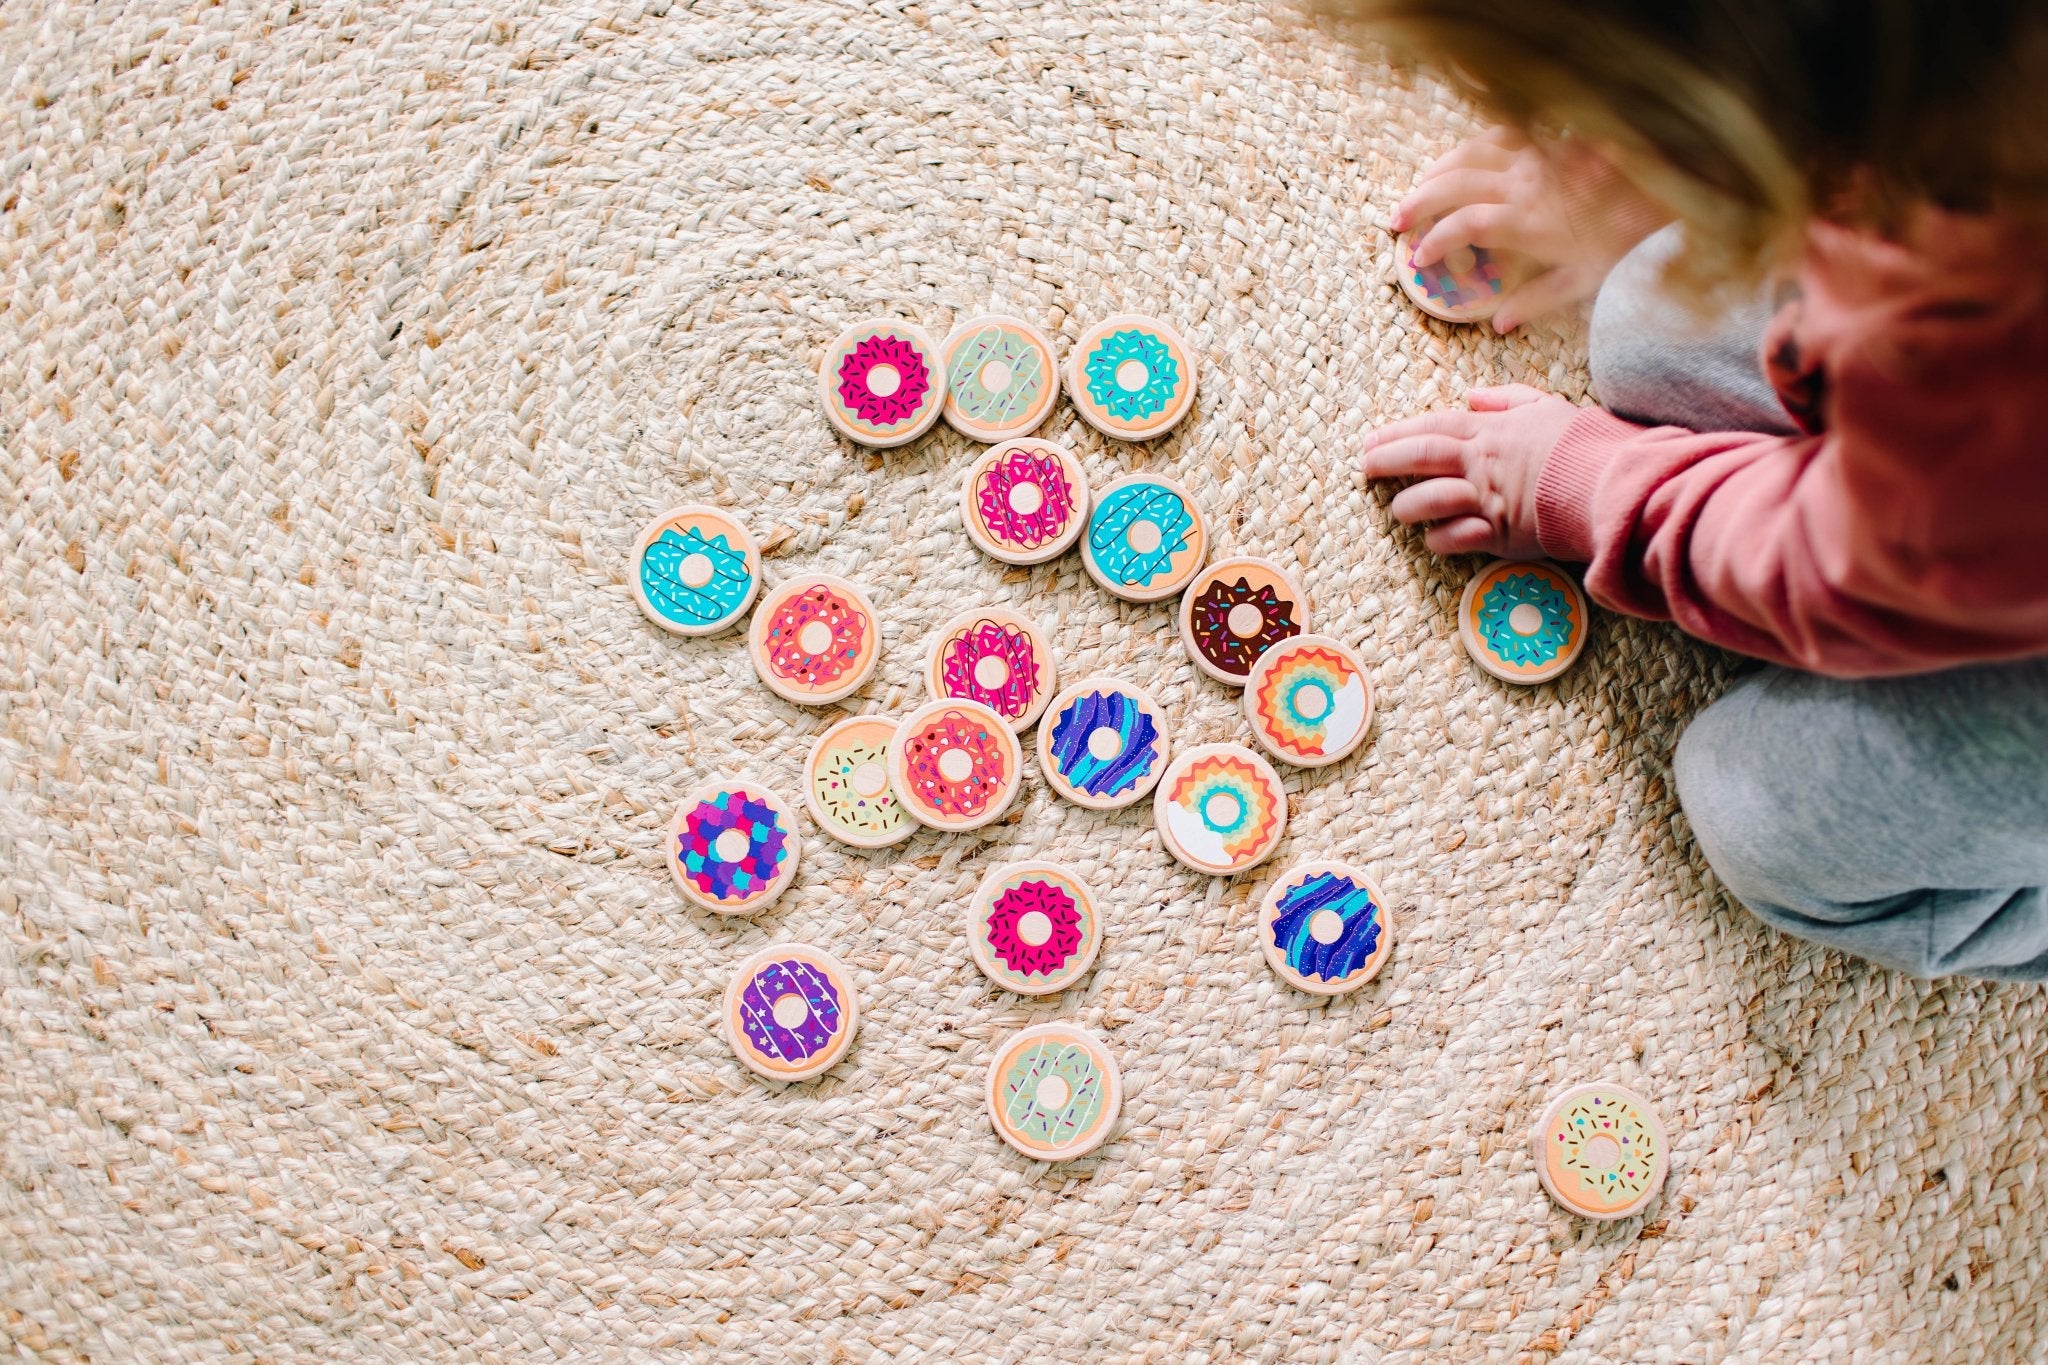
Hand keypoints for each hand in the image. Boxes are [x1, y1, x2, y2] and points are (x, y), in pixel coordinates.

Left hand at [1360, 385, 1581, 556]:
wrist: (1610, 480)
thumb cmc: (1582, 443)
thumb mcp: (1547, 407)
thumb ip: (1507, 399)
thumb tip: (1473, 396)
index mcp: (1490, 432)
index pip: (1434, 426)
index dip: (1397, 432)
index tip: (1370, 439)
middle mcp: (1482, 463)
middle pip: (1421, 456)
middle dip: (1387, 461)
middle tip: (1364, 468)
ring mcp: (1488, 497)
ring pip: (1430, 499)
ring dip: (1409, 506)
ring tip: (1398, 511)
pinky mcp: (1499, 531)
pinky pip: (1456, 537)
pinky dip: (1441, 539)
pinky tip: (1433, 540)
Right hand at [1392, 127, 1666, 332]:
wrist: (1674, 196)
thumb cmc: (1630, 244)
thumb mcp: (1585, 283)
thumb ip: (1536, 300)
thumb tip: (1498, 323)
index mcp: (1528, 220)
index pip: (1463, 224)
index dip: (1434, 240)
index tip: (1419, 258)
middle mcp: (1527, 182)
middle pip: (1454, 183)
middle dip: (1419, 202)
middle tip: (1397, 222)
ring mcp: (1537, 156)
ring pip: (1470, 153)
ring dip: (1437, 171)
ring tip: (1418, 190)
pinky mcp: (1551, 141)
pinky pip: (1499, 135)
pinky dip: (1472, 148)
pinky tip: (1462, 162)